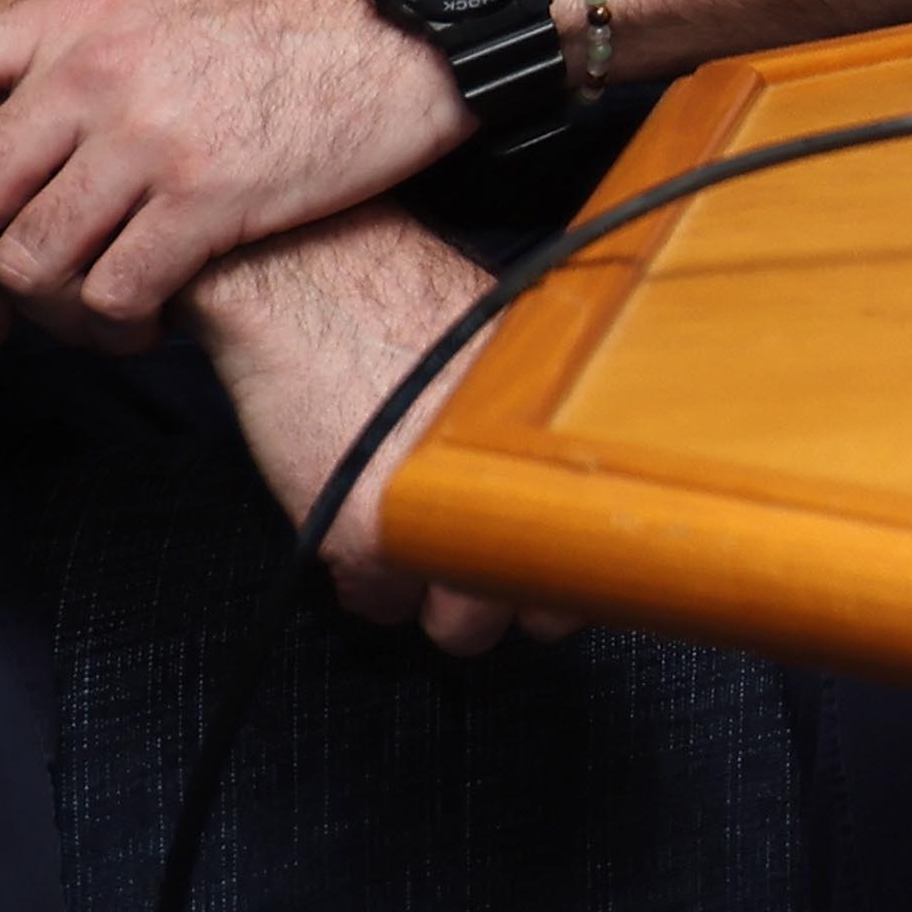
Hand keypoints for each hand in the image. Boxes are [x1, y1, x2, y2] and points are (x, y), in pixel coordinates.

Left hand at [0, 0, 468, 345]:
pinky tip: (146, 323)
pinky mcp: (211, 199)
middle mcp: (90, 75)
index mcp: (65, 20)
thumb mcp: (155, 9)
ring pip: (28, 265)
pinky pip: (115, 295)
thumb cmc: (288, 28)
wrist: (413, 24)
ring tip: (86, 319)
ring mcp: (149, 138)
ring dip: (44, 315)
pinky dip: (116, 329)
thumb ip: (70, 62)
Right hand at [183, 212, 568, 655]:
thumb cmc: (408, 306)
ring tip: (412, 542)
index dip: (566, 568)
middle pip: (537, 615)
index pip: (597, 561)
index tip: (546, 562)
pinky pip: (379, 606)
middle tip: (472, 557)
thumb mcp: (514, 363)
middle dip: (506, 592)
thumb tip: (569, 485)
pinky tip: (357, 528)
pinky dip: (367, 582)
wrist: (314, 284)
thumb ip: (542, 431)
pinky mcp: (364, 539)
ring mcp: (442, 526)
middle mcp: (510, 494)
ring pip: (458, 627)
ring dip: (436, 597)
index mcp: (559, 448)